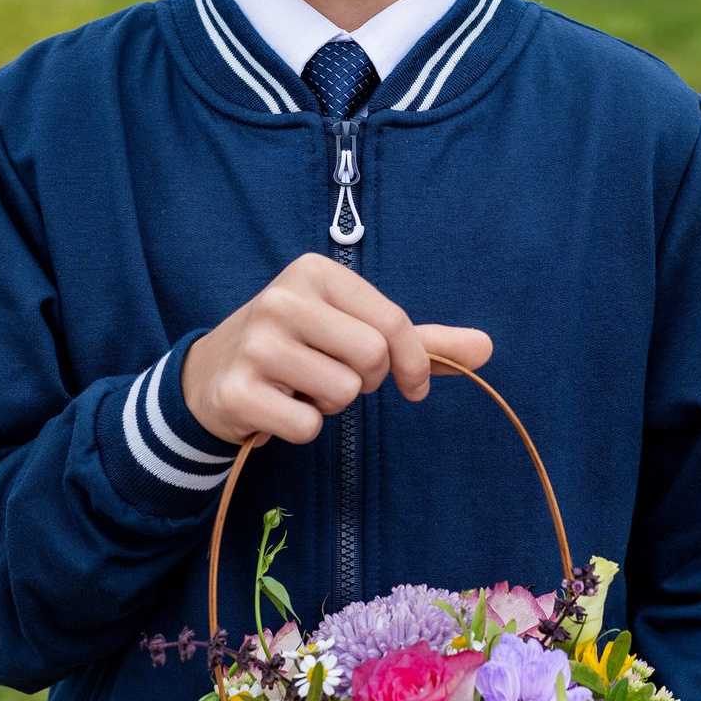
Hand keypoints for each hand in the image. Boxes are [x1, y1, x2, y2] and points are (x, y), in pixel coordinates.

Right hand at [180, 252, 492, 445]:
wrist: (211, 373)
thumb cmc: (299, 346)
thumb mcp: (352, 328)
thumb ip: (421, 341)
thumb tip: (488, 348)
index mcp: (313, 273)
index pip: (392, 323)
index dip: (414, 363)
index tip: (412, 385)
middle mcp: (281, 300)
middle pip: (371, 359)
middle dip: (365, 381)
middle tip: (332, 375)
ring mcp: (256, 345)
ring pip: (342, 394)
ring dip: (331, 405)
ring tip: (300, 388)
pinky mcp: (238, 390)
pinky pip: (307, 427)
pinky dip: (301, 428)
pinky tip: (277, 406)